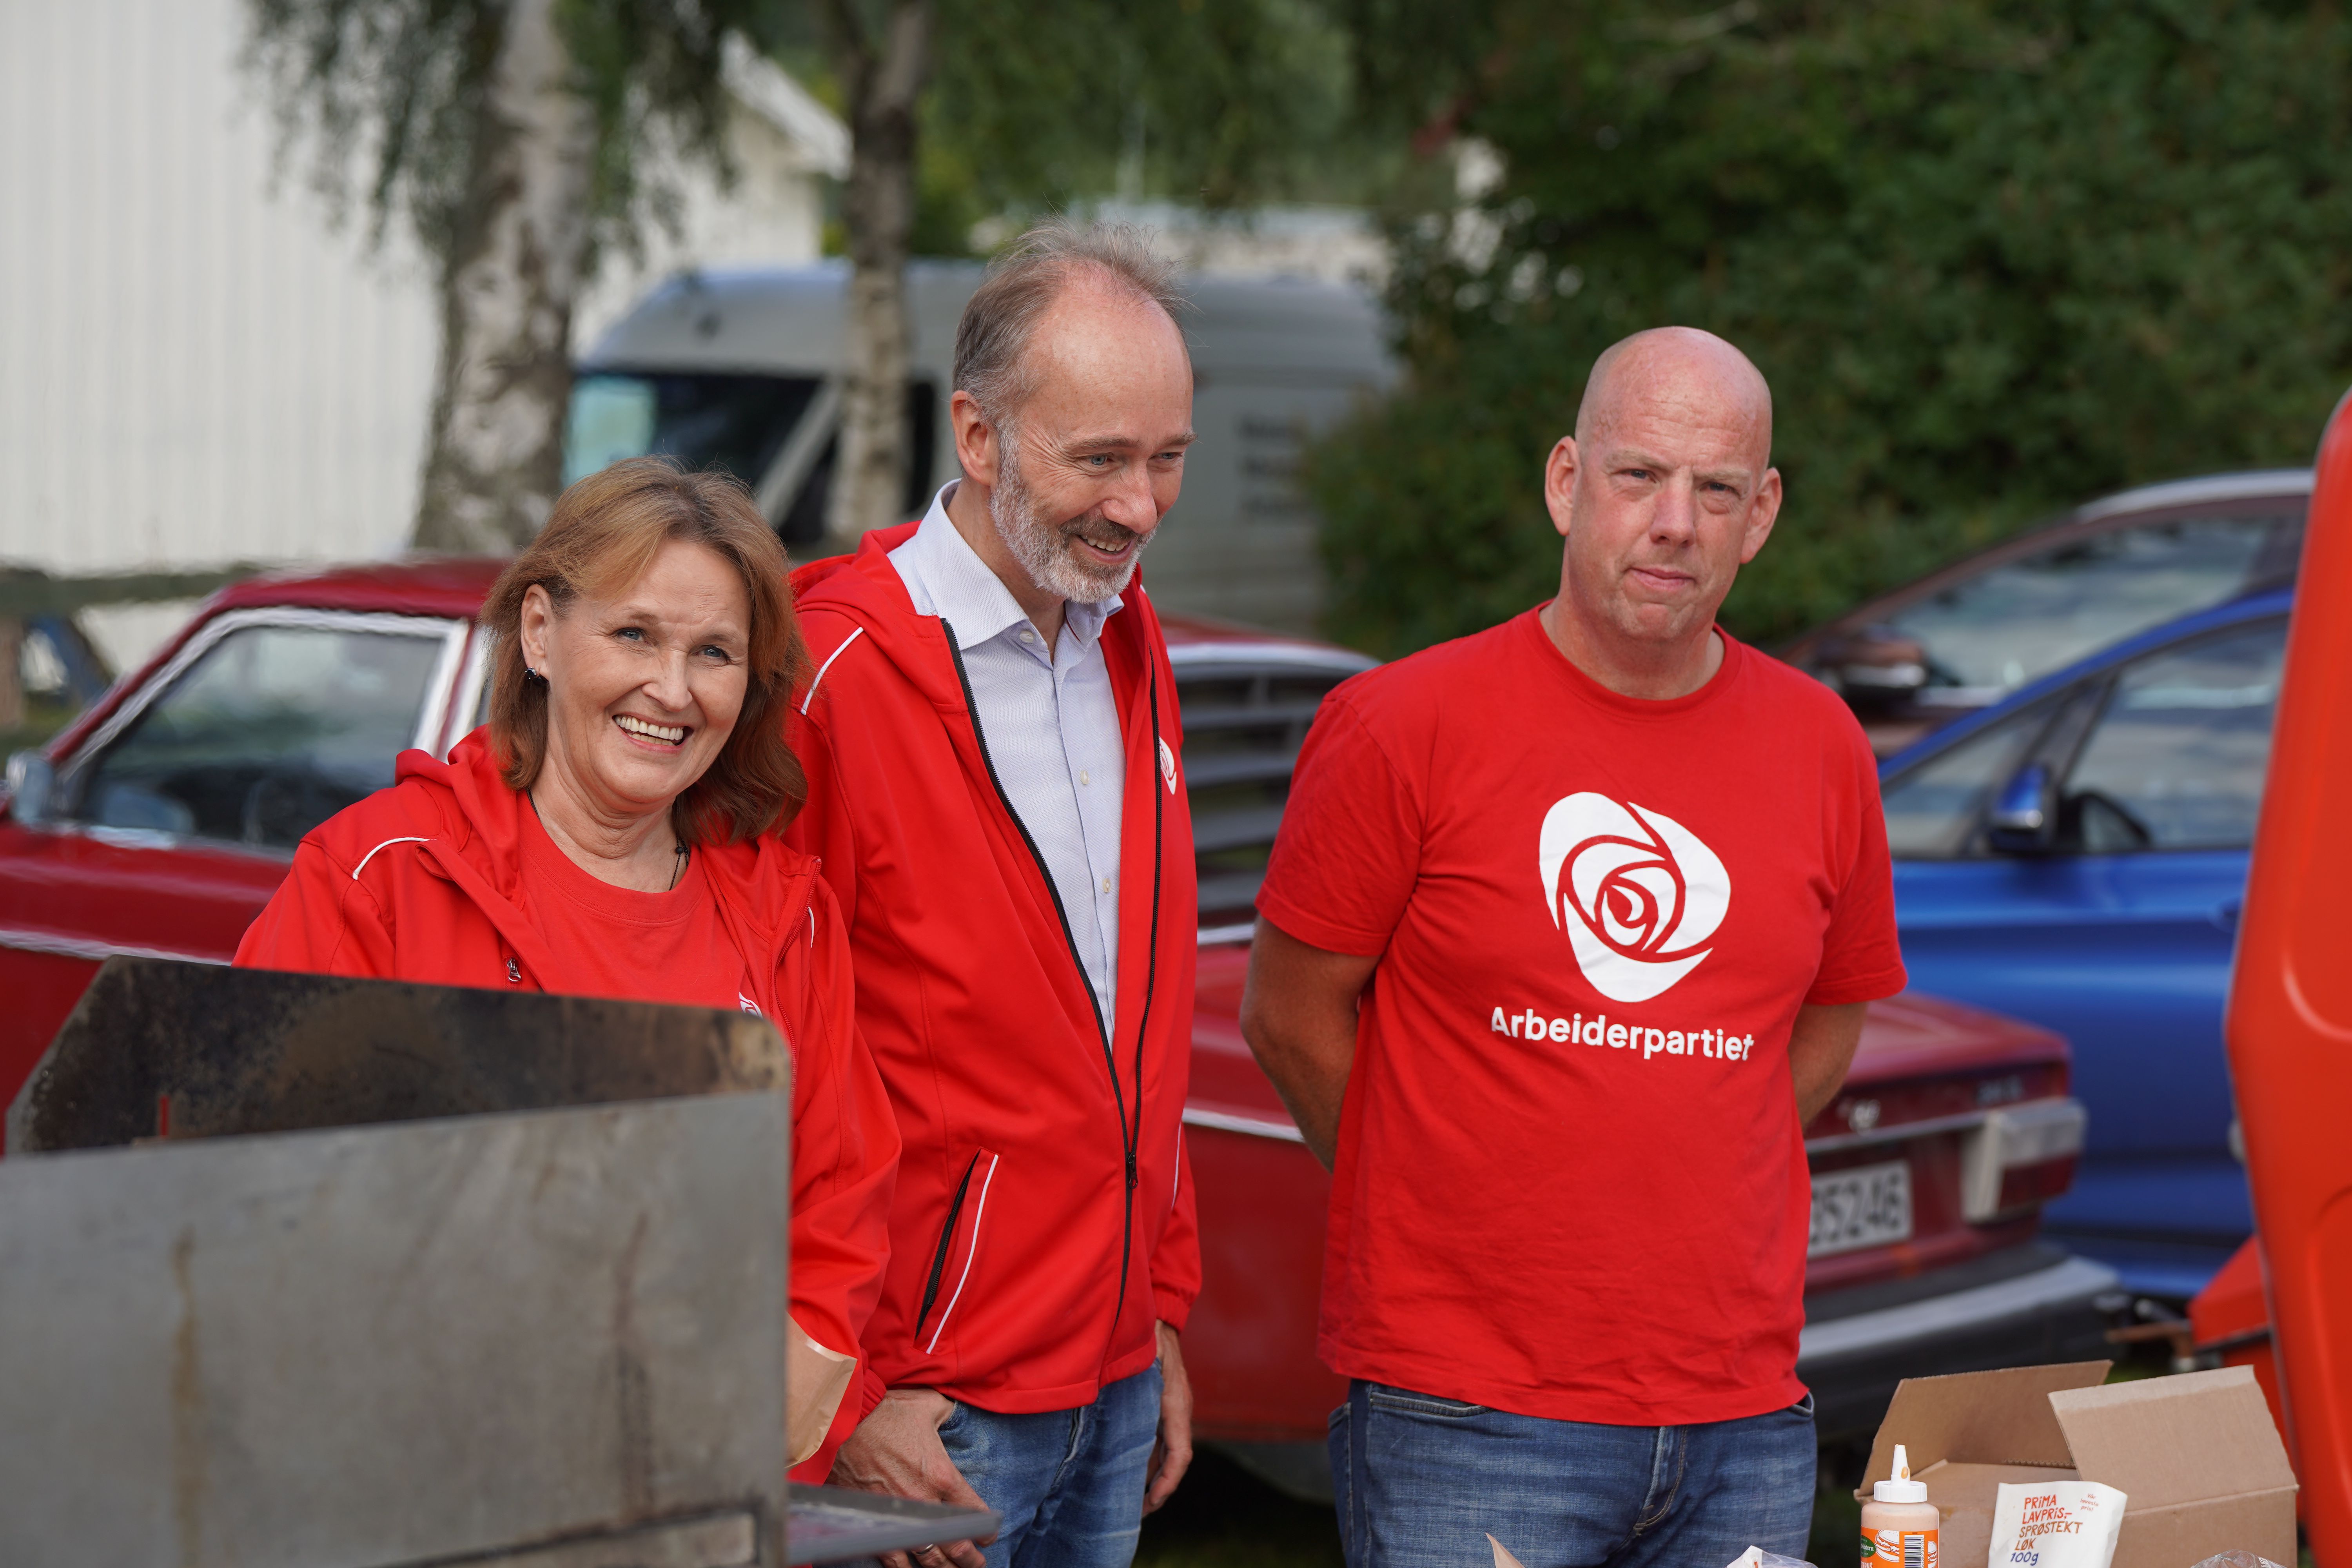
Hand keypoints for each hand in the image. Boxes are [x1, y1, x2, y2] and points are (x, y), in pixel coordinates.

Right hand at [830, 1386, 994, 1567]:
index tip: (988, 1537)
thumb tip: (953, 1409)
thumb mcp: (928, 1405)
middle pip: (955, 1544)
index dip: (985, 1529)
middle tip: (977, 1563)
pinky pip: (892, 1556)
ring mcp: (899, 1516)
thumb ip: (946, 1412)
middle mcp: (924, 1502)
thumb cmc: (886, 1410)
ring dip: (943, 1567)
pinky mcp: (874, 1522)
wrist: (844, 1421)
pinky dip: (905, 1567)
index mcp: (942, 1475)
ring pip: (927, 1557)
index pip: (974, 1513)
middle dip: (970, 1559)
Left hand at [1143, 1321, 1193, 1514]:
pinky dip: (1149, 1456)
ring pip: (1167, 1450)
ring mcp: (1173, 1407)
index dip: (1168, 1482)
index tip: (1152, 1502)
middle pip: (1175, 1458)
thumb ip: (1125, 1378)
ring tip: (1133, 1499)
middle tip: (1138, 1513)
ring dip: (1154, 1474)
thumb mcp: (1139, 1357)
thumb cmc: (1148, 1334)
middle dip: (1160, 1488)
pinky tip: (1130, 1467)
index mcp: (1175, 1404)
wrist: (1161, 1314)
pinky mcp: (1165, 1403)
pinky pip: (1161, 1437)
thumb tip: (1094, 1393)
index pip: (1180, 1453)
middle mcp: (1178, 1409)